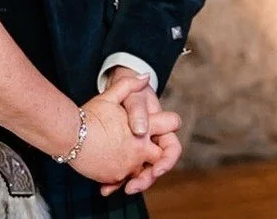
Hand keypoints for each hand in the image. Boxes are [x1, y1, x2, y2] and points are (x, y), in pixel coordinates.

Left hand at [99, 66, 182, 196]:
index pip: (171, 149)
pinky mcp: (124, 154)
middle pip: (154, 166)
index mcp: (161, 130)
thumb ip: (138, 111)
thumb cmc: (130, 92)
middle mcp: (152, 143)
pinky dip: (115, 179)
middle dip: (145, 179)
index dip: (166, 161)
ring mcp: (138, 150)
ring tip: (120, 188)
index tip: (156, 170)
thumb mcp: (134, 97)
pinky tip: (105, 188)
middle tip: (133, 186)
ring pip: (138, 171)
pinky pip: (122, 169)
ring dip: (130, 182)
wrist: (114, 88)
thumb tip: (141, 130)